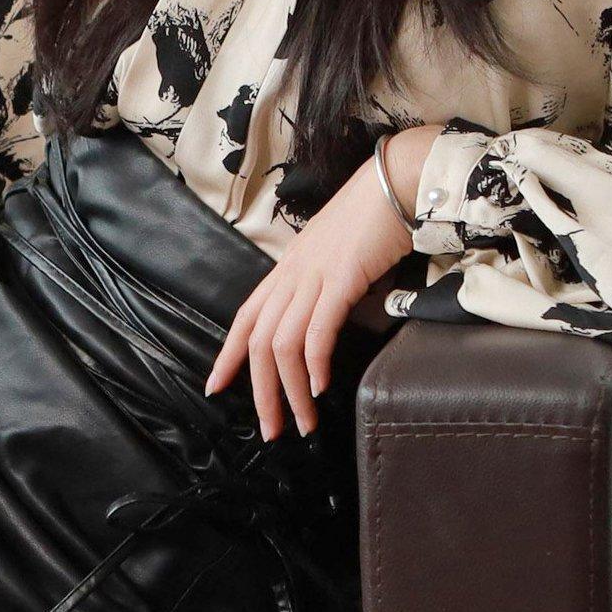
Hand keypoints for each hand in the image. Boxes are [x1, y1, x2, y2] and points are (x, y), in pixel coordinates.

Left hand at [203, 125, 444, 441]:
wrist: (396, 181)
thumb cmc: (373, 218)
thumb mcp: (335, 256)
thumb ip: (322, 287)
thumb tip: (324, 326)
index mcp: (288, 268)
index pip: (245, 316)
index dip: (227, 354)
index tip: (215, 387)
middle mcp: (292, 273)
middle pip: (259, 341)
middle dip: (262, 392)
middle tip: (271, 429)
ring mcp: (314, 275)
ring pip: (284, 344)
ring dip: (291, 391)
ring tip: (304, 422)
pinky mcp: (342, 278)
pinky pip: (317, 330)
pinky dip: (315, 364)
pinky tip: (320, 387)